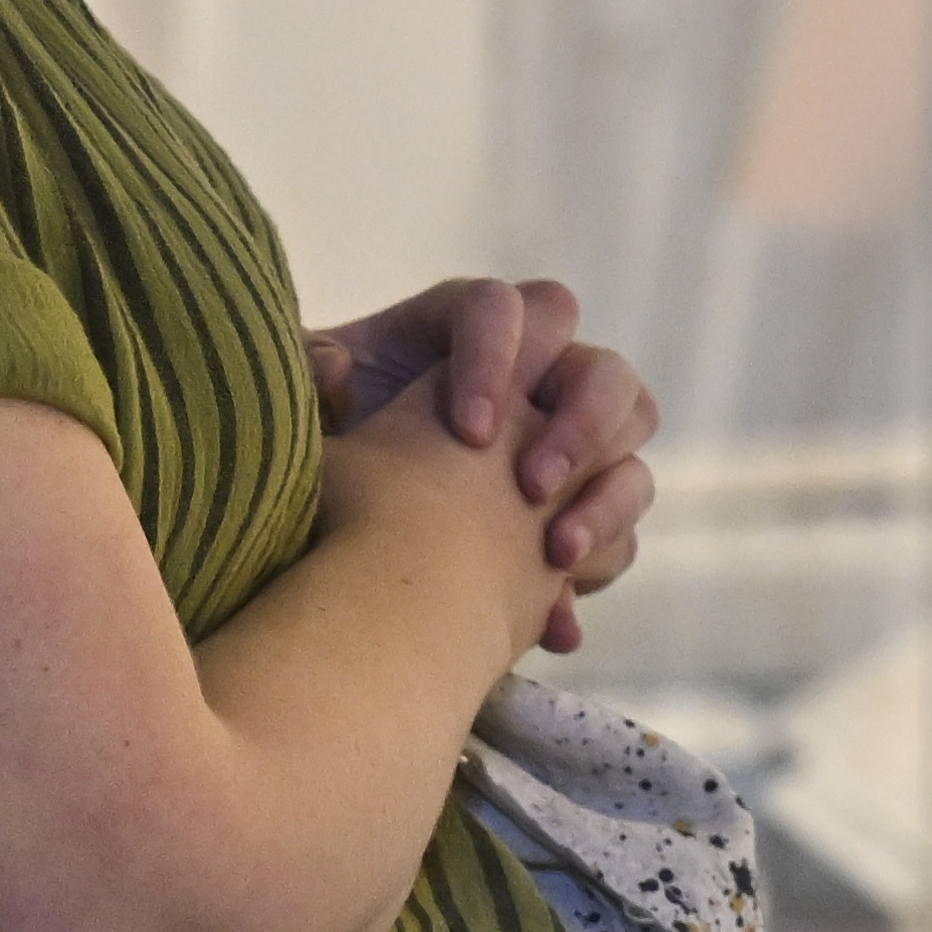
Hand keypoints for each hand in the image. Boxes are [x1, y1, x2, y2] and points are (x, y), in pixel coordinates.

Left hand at [309, 277, 661, 650]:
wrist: (339, 535)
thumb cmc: (320, 447)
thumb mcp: (298, 414)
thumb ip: (308, 385)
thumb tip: (336, 370)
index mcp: (466, 332)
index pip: (510, 310)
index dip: (501, 361)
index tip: (469, 432)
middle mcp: (533, 377)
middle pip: (599, 368)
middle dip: (580, 426)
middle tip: (531, 488)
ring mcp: (566, 442)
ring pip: (633, 443)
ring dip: (607, 496)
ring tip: (555, 555)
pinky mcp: (575, 510)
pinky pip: (620, 530)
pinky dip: (594, 572)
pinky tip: (552, 620)